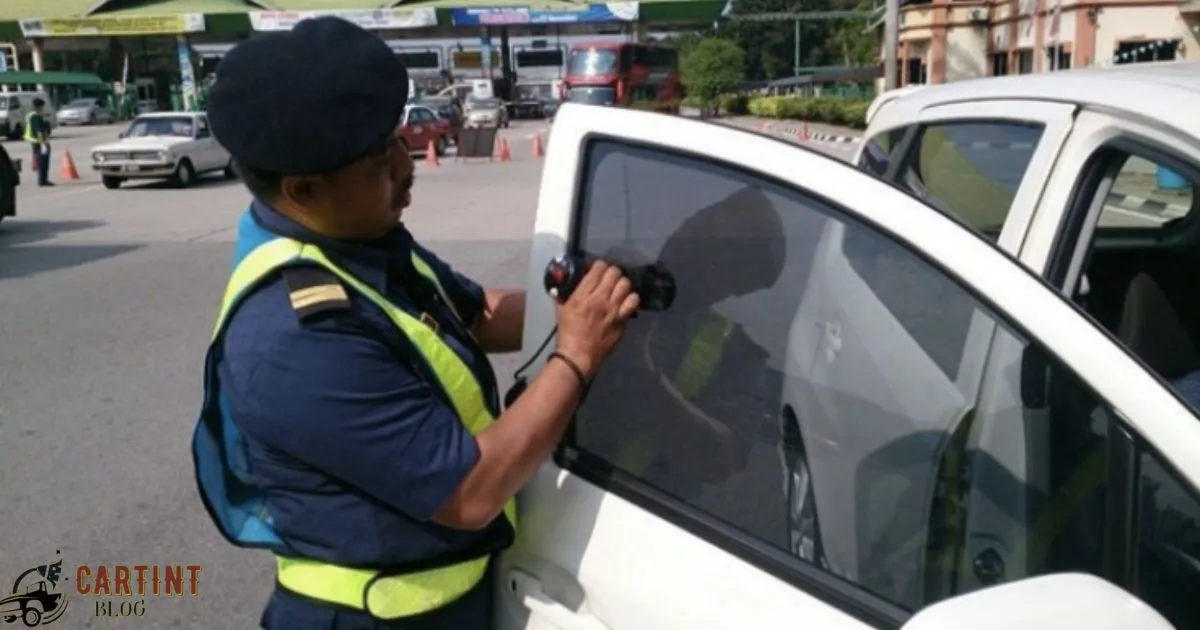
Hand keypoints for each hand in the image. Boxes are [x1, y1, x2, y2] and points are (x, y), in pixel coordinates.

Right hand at [555, 260, 639, 377]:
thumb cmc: (567, 333)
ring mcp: (613, 309)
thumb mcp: (560, 309)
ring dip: (622, 283)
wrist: (578, 355)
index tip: (597, 269)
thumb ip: (563, 293)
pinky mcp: (622, 320)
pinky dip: (631, 297)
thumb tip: (564, 282)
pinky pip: (633, 301)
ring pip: (625, 284)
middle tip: (609, 277)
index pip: (598, 268)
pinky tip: (626, 299)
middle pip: (614, 273)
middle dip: (611, 272)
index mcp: (582, 295)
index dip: (599, 265)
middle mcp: (599, 299)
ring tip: (618, 287)